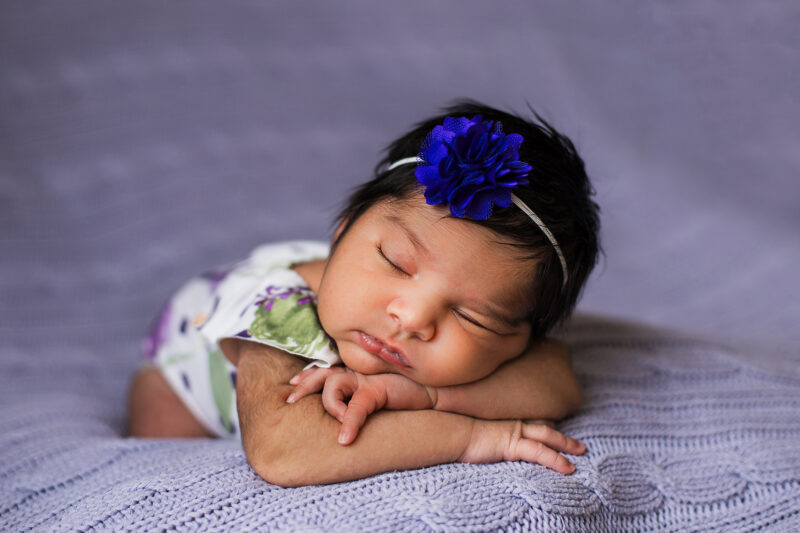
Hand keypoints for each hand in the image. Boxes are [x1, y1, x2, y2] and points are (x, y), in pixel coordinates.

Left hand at [287, 367, 435, 444]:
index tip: (291, 386)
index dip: (306, 377)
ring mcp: (366, 379)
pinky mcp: (378, 388)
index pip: (323, 372)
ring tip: (335, 429)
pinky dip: (349, 423)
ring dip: (330, 407)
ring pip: (334, 386)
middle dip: (303, 386)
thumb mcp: (372, 401)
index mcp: (353, 376)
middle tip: (290, 400)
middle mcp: (356, 374)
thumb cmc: (401, 401)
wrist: (432, 396)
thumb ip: (354, 403)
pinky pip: (357, 406)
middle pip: (322, 374)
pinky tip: (344, 440)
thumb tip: (334, 420)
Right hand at [460, 418, 585, 473]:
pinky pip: (541, 453)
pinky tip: (568, 467)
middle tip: (578, 444)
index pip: (531, 421)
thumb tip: (478, 435)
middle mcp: (513, 423)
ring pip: (548, 437)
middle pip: (545, 427)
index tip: (557, 427)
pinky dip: (556, 460)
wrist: (451, 431)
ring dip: (567, 445)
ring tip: (581, 452)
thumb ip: (480, 430)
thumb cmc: (456, 430)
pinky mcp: (514, 445)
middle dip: (563, 435)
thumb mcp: (471, 429)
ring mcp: (515, 433)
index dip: (546, 424)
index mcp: (505, 420)